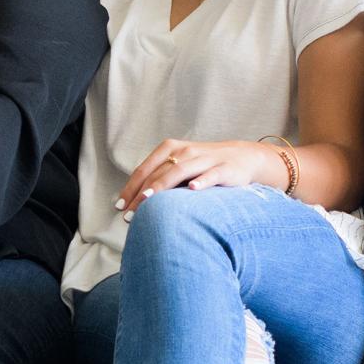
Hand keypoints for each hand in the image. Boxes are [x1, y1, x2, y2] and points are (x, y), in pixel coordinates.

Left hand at [117, 138, 277, 211]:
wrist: (243, 157)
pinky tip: (193, 189)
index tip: (120, 206)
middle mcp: (186, 152)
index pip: (145, 169)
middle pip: (159, 172)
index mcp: (171, 149)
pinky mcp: (224, 169)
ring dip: (162, 186)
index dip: (131, 187)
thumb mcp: (180, 167)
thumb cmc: (204, 166)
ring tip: (148, 200)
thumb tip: (135, 201)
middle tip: (130, 215)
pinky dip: (202, 181)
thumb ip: (160, 178)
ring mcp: (205, 160)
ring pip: (180, 171)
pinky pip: (212, 175)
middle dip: (142, 194)